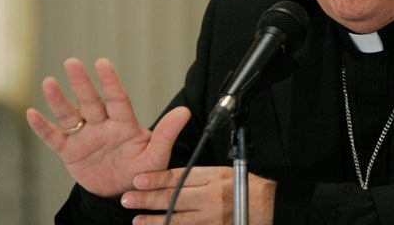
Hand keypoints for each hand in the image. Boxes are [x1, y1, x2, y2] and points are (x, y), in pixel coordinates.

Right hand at [26, 57, 190, 196]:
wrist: (122, 195)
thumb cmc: (142, 172)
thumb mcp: (157, 156)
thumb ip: (167, 134)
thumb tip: (184, 112)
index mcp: (125, 124)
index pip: (118, 99)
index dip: (110, 82)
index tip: (103, 63)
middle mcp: (103, 125)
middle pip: (91, 101)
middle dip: (82, 83)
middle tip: (72, 62)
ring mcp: (85, 137)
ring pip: (70, 115)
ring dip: (59, 100)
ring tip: (49, 82)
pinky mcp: (70, 152)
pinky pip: (54, 137)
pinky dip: (42, 127)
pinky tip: (32, 113)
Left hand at [120, 166, 275, 224]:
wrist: (266, 206)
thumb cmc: (243, 187)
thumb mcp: (221, 172)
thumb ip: (197, 176)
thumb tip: (169, 178)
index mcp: (212, 177)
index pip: (178, 176)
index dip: (156, 178)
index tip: (138, 179)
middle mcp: (210, 197)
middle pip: (172, 197)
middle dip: (147, 199)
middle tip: (127, 199)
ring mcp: (211, 217)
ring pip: (176, 219)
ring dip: (154, 220)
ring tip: (137, 220)